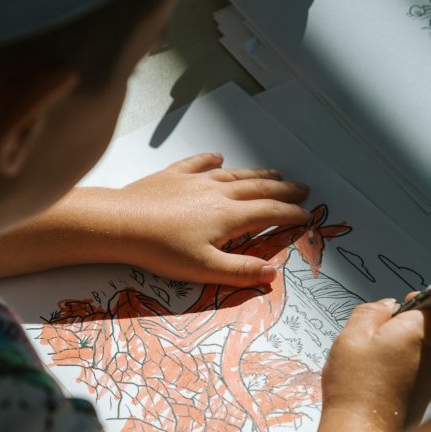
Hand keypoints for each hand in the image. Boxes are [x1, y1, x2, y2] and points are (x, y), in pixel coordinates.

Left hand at [111, 153, 310, 285]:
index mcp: (229, 216)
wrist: (122, 224)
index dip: (291, 214)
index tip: (307, 215)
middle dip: (283, 190)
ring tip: (275, 173)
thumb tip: (272, 274)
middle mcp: (217, 193)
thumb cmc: (162, 250)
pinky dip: (211, 159)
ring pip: (235, 174)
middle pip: (259, 188)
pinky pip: (198, 163)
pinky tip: (218, 156)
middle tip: (302, 189)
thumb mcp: (205, 269)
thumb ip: (240, 271)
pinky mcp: (172, 176)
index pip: (269, 213)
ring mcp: (195, 181)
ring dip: (258, 174)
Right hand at [297, 297, 430, 431]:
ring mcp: (429, 379)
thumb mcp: (351, 336)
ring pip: (418, 352)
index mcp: (420, 334)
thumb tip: (386, 307)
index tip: (408, 304)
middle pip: (428, 330)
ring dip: (396, 351)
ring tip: (367, 363)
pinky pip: (412, 372)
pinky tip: (371, 380)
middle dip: (402, 328)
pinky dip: (395, 371)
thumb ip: (371, 312)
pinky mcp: (421, 396)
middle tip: (373, 338)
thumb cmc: (356, 386)